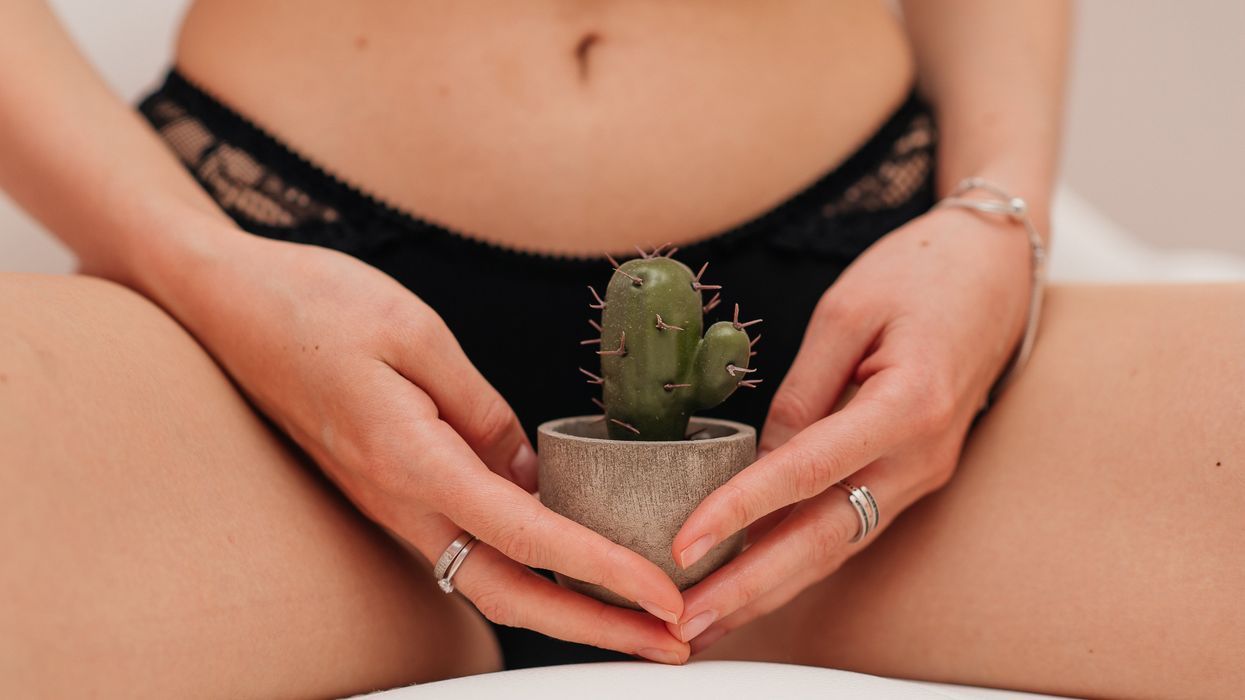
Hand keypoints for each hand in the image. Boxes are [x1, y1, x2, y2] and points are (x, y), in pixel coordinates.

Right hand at [153, 230, 688, 662]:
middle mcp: (401, 500)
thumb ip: (483, 409)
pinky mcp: (392, 487)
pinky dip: (529, 563)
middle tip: (671, 638)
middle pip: (509, 591)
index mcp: (412, 462)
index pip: (527, 538)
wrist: (228, 303)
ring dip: (567, 602)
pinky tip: (574, 553)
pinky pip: (467, 541)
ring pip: (489, 576)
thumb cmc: (314, 303)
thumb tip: (533, 472)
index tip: (662, 597)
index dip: (603, 574)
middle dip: (595, 625)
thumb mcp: (417, 334)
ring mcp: (392, 501)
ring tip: (639, 610)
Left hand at [666, 206, 1034, 650]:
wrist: (996, 269)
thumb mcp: (846, 309)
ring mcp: (921, 473)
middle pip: (825, 538)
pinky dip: (798, 561)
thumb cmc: (922, 271)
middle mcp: (921, 456)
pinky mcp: (910, 475)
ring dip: (770, 588)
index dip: (740, 512)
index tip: (684, 545)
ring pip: (837, 546)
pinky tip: (752, 581)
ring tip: (707, 621)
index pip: (807, 471)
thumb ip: (801, 390)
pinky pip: (849, 527)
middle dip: (750, 588)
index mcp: (909, 404)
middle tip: (685, 626)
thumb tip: (760, 459)